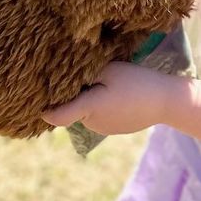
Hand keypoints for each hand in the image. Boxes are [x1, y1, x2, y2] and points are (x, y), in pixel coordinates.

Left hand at [42, 60, 171, 137]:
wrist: (167, 102)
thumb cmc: (137, 82)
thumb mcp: (110, 70)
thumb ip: (84, 74)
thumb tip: (62, 80)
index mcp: (89, 108)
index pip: (58, 115)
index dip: (45, 109)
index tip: (33, 103)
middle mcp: (92, 122)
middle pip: (73, 106)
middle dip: (73, 93)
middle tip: (81, 74)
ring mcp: (103, 128)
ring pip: (86, 110)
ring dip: (88, 98)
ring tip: (105, 82)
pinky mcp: (112, 129)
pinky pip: (98, 115)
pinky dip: (100, 105)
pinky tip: (116, 93)